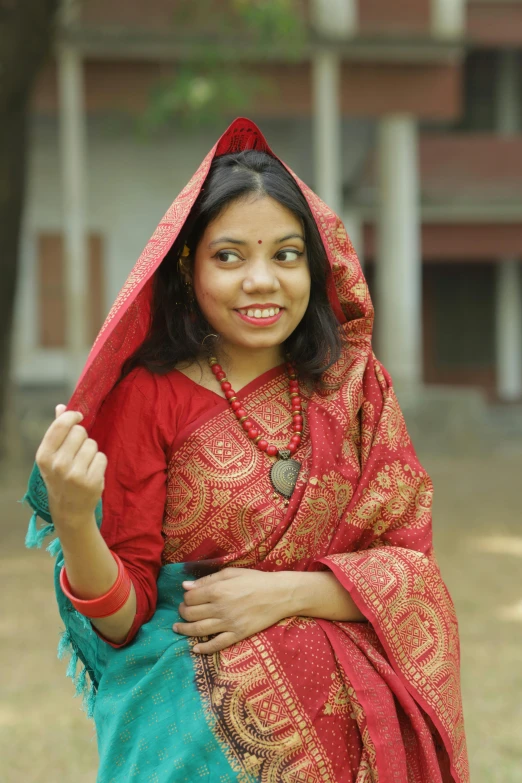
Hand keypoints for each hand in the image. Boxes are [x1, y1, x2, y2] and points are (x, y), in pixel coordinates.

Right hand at [35, 403, 106, 528]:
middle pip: (80, 432)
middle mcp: (58, 465)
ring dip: (91, 451)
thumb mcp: (52, 456)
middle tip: (77, 453)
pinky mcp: (92, 481)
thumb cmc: (60, 478)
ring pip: (92, 444)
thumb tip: (62, 407)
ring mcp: (75, 474)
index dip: (72, 416)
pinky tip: (91, 473)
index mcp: (44, 456)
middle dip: (82, 438)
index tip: (78, 417)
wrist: (69, 510)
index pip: (61, 425)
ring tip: (83, 465)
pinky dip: (99, 462)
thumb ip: (57, 431)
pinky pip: (102, 457)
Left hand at [173, 568, 287, 653]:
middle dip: (182, 612)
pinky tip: (195, 648)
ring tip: (178, 628)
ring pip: (198, 630)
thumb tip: (186, 586)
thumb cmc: (255, 580)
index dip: (186, 597)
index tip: (188, 597)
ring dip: (185, 630)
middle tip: (182, 611)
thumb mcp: (231, 573)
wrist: (279, 594)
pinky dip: (204, 648)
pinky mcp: (237, 634)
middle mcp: (220, 608)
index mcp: (218, 590)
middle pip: (191, 614)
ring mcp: (228, 623)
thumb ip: (208, 579)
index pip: (190, 597)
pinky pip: (216, 644)